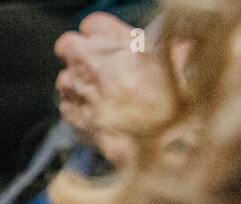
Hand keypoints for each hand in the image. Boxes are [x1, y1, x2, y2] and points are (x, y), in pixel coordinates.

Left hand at [54, 12, 174, 165]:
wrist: (158, 140)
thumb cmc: (170, 98)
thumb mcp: (174, 57)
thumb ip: (161, 43)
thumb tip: (174, 42)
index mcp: (110, 38)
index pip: (91, 24)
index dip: (102, 35)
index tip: (111, 45)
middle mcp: (85, 59)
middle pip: (69, 47)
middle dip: (82, 55)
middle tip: (104, 68)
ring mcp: (74, 88)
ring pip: (66, 78)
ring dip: (81, 83)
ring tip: (108, 96)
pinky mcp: (70, 115)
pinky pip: (67, 105)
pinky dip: (80, 108)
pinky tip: (103, 114)